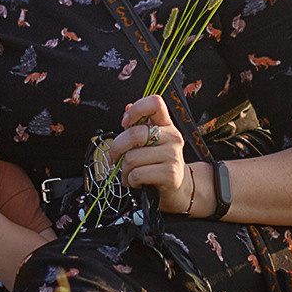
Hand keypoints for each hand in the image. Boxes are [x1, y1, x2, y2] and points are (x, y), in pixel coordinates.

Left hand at [108, 94, 189, 209]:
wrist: (177, 189)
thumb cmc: (158, 164)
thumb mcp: (149, 143)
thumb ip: (137, 126)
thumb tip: (127, 108)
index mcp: (166, 124)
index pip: (155, 103)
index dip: (136, 109)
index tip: (126, 123)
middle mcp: (173, 137)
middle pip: (135, 134)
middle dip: (116, 149)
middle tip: (114, 158)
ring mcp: (173, 155)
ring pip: (132, 158)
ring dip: (124, 170)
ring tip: (128, 174)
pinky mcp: (170, 173)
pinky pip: (137, 174)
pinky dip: (131, 181)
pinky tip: (137, 182)